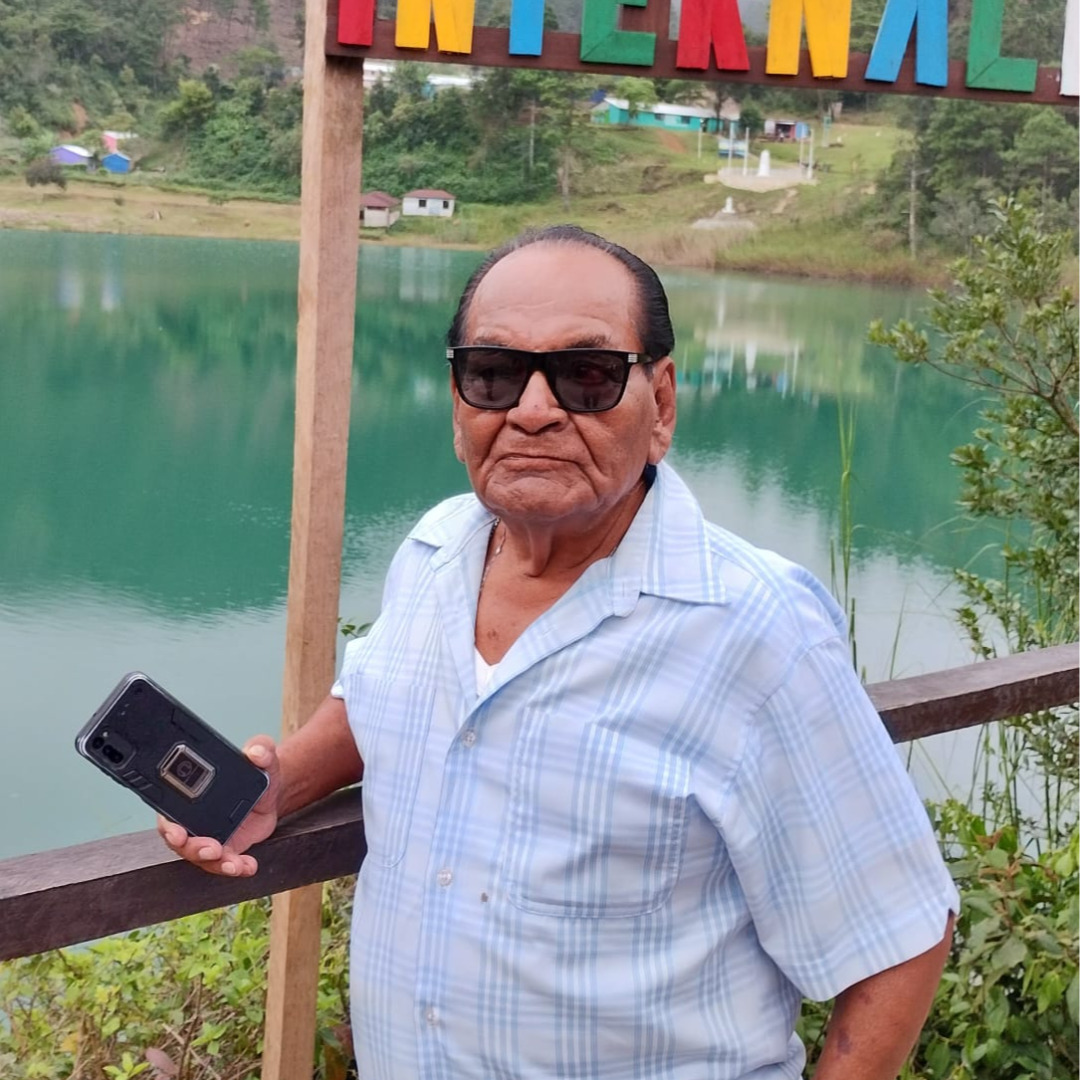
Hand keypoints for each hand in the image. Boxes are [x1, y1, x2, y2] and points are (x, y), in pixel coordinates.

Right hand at [157, 735, 281, 876]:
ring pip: (202, 857)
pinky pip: (224, 864)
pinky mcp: (226, 848)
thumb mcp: (261, 754)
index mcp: (190, 795)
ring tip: (234, 864)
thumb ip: (260, 748)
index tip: (177, 833)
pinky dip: (235, 868)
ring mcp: (208, 836)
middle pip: (181, 841)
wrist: (273, 791)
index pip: (169, 812)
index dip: (168, 825)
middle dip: (193, 849)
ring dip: (216, 863)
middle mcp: (194, 819)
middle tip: (212, 848)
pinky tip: (247, 866)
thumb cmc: (258, 770)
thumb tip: (255, 751)